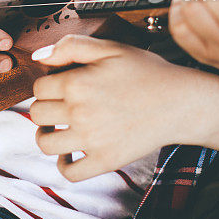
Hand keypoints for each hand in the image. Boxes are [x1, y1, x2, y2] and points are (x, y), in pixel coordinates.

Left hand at [30, 35, 198, 181]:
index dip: (47, 84)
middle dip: (45, 107)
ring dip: (46, 135)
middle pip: (37, 114)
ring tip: (58, 128)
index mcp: (77, 83)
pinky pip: (70, 172)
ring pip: (45, 143)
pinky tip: (70, 152)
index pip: (38, 88)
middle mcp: (79, 112)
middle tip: (59, 105)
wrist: (181, 102)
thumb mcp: (110, 48)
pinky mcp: (105, 160)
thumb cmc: (147, 72)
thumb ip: (71, 46)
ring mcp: (91, 140)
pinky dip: (64, 164)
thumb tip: (39, 56)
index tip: (61, 85)